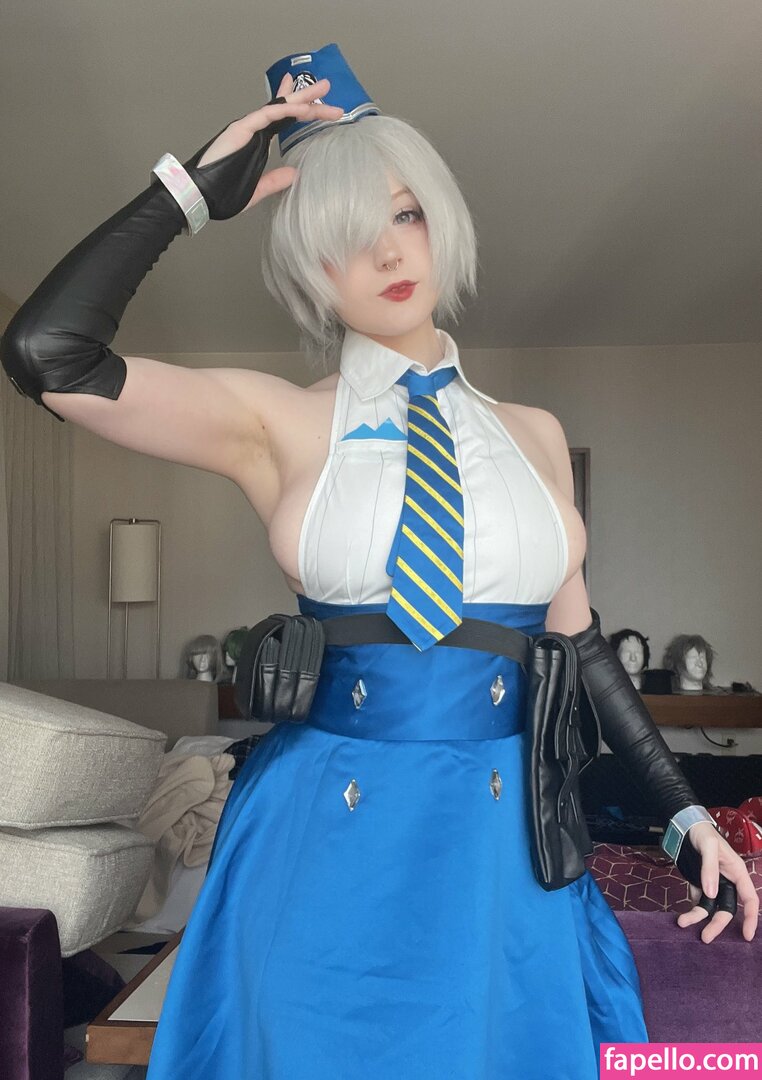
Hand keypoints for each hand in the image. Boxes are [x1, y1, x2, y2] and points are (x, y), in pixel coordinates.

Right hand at [184, 74, 342, 219]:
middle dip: (306, 97)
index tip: (316, 106)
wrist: (198, 195)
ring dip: (302, 98)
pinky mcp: (241, 129)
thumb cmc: (220, 193)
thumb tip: (295, 174)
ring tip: (323, 90)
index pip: (282, 121)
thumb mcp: (257, 190)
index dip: (299, 110)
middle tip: (326, 87)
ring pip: (279, 107)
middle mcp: (253, 130)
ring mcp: (247, 127)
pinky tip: (304, 108)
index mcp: (256, 142)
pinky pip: (267, 115)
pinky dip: (286, 110)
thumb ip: (275, 181)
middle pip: (284, 108)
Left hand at [675, 821, 758, 942]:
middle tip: (705, 937)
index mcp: (737, 873)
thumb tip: (711, 893)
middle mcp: (726, 882)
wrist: (684, 826)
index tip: (746, 936)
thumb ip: (710, 868)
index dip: (751, 918)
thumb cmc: (703, 833)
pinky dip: (690, 911)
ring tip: (682, 923)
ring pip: (709, 908)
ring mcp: (712, 885)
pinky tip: (681, 917)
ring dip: (698, 918)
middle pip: (727, 909)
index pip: (750, 899)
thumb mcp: (708, 846)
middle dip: (718, 925)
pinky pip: (696, 902)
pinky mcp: (698, 884)